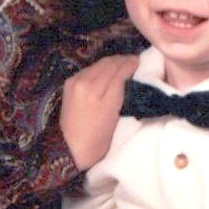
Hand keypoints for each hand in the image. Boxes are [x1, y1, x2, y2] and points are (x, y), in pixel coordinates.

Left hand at [61, 54, 139, 170]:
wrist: (70, 148)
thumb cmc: (97, 140)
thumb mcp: (115, 117)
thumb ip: (121, 93)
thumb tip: (128, 75)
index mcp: (101, 95)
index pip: (119, 71)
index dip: (131, 64)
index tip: (140, 61)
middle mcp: (87, 84)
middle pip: (108, 63)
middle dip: (122, 60)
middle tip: (133, 61)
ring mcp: (76, 82)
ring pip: (98, 64)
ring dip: (112, 62)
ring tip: (122, 65)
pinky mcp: (69, 83)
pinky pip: (88, 69)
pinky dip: (99, 68)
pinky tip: (106, 72)